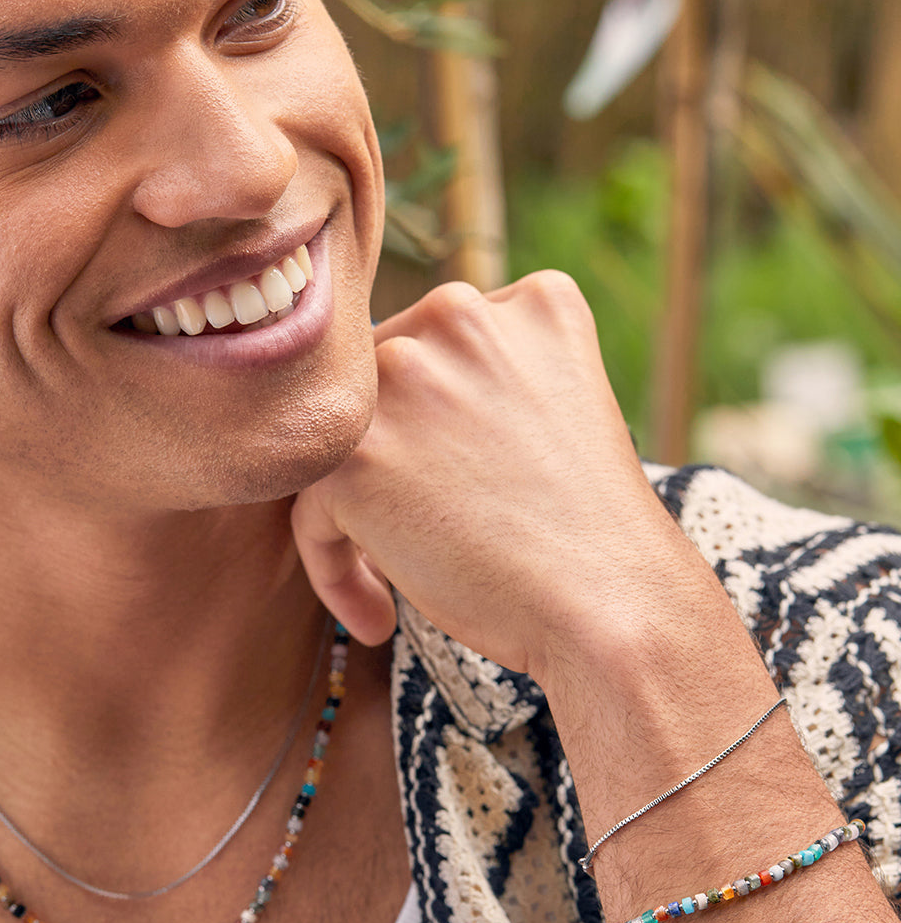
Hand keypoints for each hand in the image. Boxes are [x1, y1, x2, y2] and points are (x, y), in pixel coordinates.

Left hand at [292, 271, 691, 685]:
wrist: (610, 604)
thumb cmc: (589, 537)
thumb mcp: (562, 414)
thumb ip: (490, 382)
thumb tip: (398, 414)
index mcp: (528, 301)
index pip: (440, 348)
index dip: (433, 430)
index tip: (455, 493)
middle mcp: (459, 314)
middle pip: (382, 391)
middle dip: (392, 467)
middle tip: (431, 540)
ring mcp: (403, 377)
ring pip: (338, 447)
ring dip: (355, 518)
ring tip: (395, 585)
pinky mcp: (355, 453)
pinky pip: (311, 513)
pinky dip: (335, 571)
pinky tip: (377, 621)